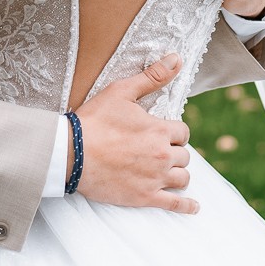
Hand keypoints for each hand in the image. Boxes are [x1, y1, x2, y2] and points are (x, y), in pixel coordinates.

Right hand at [72, 54, 196, 212]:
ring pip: (182, 177)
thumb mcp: (121, 91)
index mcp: (159, 130)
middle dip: (174, 152)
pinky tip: (194, 207)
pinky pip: (174, 204)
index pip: (183, 132)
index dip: (174, 132)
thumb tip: (176, 58)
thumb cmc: (94, 120)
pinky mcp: (144, 197)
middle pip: (184, 155)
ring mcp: (155, 178)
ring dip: (178, 173)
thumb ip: (152, 77)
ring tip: (170, 171)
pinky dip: (186, 206)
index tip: (163, 133)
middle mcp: (162, 155)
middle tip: (159, 151)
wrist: (71, 153)